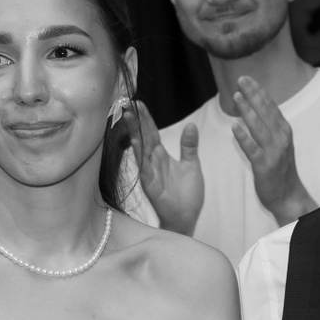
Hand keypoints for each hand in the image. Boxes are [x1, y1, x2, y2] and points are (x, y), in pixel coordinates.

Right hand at [130, 100, 204, 233]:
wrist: (186, 218)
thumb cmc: (187, 195)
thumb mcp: (191, 165)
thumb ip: (189, 146)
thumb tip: (191, 125)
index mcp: (161, 157)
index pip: (151, 133)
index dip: (146, 118)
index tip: (140, 103)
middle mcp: (153, 163)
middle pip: (143, 137)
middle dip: (137, 120)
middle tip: (130, 102)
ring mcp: (150, 173)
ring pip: (140, 149)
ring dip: (134, 133)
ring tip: (129, 116)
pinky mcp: (150, 185)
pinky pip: (144, 167)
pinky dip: (140, 154)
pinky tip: (136, 142)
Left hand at [231, 77, 315, 223]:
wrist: (288, 196)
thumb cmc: (281, 169)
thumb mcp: (280, 144)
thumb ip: (270, 126)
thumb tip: (257, 107)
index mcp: (284, 131)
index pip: (271, 106)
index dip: (259, 91)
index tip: (248, 78)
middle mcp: (281, 138)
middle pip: (265, 112)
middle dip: (253, 94)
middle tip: (240, 79)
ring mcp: (273, 152)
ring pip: (258, 127)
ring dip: (247, 110)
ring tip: (236, 96)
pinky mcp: (264, 166)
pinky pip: (252, 149)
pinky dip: (243, 137)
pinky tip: (234, 127)